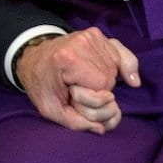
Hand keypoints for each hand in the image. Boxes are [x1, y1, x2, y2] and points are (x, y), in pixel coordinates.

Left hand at [14, 28, 140, 133]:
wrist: (33, 58)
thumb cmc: (41, 84)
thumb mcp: (50, 109)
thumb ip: (76, 122)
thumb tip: (103, 128)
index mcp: (68, 59)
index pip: (102, 87)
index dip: (92, 100)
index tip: (74, 95)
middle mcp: (82, 42)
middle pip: (110, 78)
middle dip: (99, 92)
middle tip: (79, 90)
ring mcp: (90, 36)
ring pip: (116, 69)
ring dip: (106, 81)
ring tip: (85, 81)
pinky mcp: (96, 35)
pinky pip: (122, 55)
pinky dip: (126, 66)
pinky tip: (129, 78)